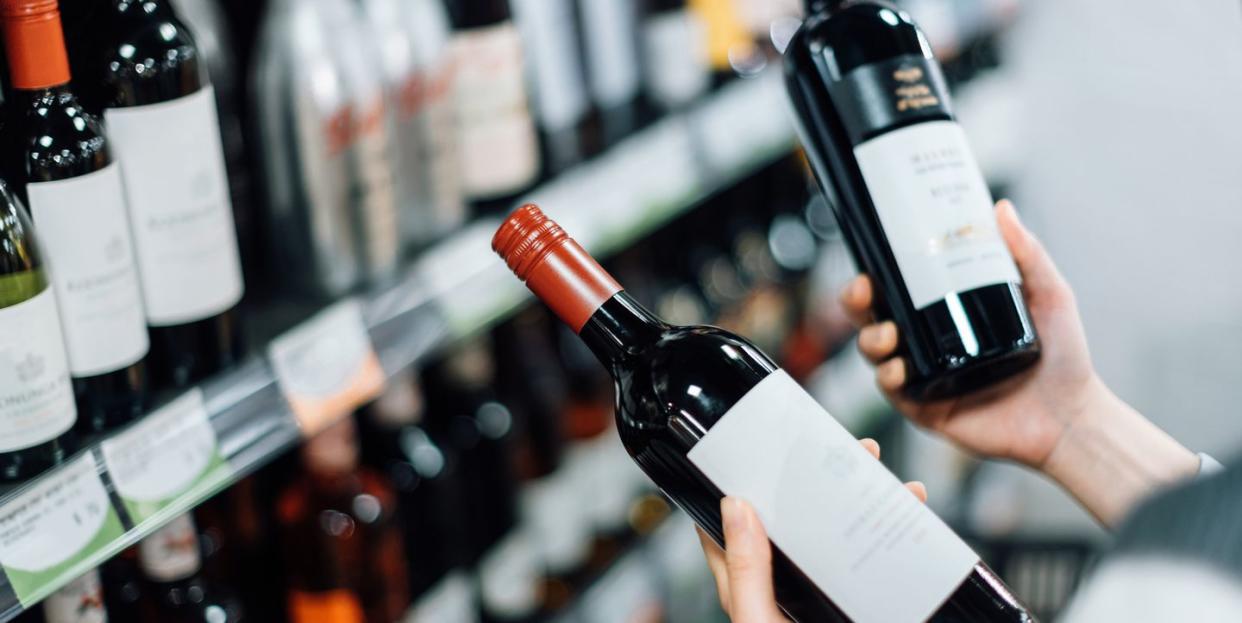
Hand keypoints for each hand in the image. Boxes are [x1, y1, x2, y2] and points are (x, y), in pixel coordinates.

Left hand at [697, 440, 925, 620]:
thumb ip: (746, 571)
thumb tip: (735, 505)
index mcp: (752, 594)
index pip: (733, 531)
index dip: (741, 487)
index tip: (756, 446)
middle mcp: (788, 592)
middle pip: (795, 524)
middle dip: (814, 482)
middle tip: (837, 447)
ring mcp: (828, 599)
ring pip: (840, 538)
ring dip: (861, 500)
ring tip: (882, 469)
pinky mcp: (865, 605)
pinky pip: (879, 565)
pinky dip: (897, 535)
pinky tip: (912, 512)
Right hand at [842, 201, 1197, 524]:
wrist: (1073, 417)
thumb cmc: (1063, 358)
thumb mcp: (1048, 295)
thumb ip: (1027, 253)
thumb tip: (1001, 208)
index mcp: (946, 313)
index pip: (897, 290)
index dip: (873, 276)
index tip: (870, 264)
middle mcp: (929, 342)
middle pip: (872, 317)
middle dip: (856, 303)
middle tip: (865, 293)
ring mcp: (925, 375)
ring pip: (874, 352)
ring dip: (870, 339)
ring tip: (889, 334)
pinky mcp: (926, 407)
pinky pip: (893, 391)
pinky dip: (887, 378)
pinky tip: (898, 369)